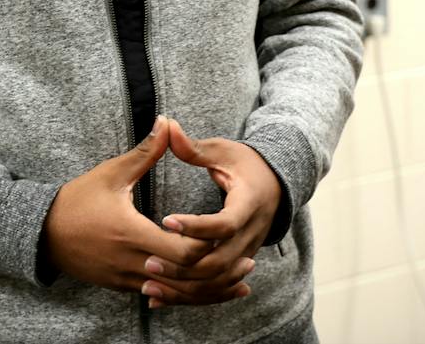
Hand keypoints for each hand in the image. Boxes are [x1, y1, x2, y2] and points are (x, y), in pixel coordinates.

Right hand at [41, 116, 230, 295]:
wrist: (42, 233)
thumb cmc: (78, 200)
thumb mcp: (112, 173)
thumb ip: (145, 152)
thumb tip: (167, 122)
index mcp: (133, 234)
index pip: (184, 251)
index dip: (208, 244)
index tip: (229, 234)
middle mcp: (133, 263)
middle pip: (187, 280)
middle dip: (220, 273)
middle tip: (249, 262)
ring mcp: (128, 280)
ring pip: (177, 295)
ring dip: (209, 291)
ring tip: (239, 284)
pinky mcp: (124, 287)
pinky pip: (162, 296)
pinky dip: (186, 295)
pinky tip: (207, 291)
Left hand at [141, 118, 280, 308]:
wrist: (276, 182)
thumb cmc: (246, 163)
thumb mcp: (222, 151)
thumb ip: (194, 147)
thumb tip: (166, 125)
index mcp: (249, 204)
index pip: (224, 224)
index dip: (195, 226)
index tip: (165, 220)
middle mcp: (251, 233)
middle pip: (220, 262)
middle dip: (183, 265)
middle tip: (147, 259)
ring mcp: (247, 252)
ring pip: (217, 281)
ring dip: (183, 287)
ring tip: (148, 283)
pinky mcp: (237, 262)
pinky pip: (215, 286)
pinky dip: (189, 295)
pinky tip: (159, 298)